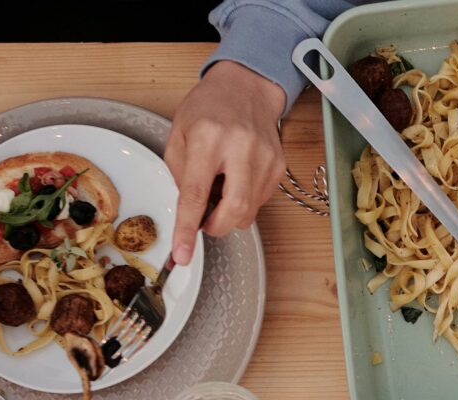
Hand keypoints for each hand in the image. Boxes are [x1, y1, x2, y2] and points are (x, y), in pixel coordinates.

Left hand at [167, 61, 288, 266]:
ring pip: (248, 211)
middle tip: (204, 221)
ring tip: (220, 186)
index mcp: (207, 138)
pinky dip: (243, 201)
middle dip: (216, 227)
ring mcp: (264, 158)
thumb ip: (179, 174)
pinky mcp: (278, 166)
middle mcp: (240, 148)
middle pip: (234, 210)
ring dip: (229, 212)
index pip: (195, 193)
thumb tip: (189, 212)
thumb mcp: (179, 133)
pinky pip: (260, 201)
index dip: (187, 228)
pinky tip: (236, 179)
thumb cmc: (208, 108)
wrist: (246, 87)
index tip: (182, 254)